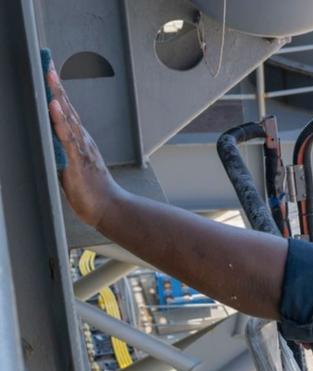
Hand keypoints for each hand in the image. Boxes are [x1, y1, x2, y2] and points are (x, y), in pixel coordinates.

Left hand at [46, 58, 121, 227]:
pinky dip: (60, 121)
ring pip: (68, 118)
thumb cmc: (92, 192)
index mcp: (81, 142)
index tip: (50, 71)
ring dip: (58, 96)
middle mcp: (82, 141)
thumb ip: (62, 153)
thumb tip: (48, 143)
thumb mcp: (72, 168)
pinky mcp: (77, 162)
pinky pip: (67, 138)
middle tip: (48, 64)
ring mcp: (81, 150)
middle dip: (56, 86)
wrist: (109, 208)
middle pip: (68, 108)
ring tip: (49, 77)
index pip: (67, 112)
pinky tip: (54, 107)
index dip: (58, 92)